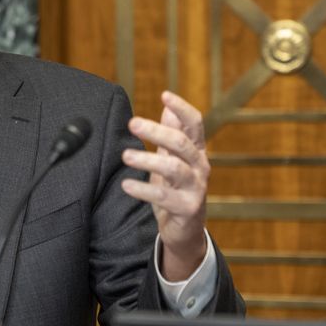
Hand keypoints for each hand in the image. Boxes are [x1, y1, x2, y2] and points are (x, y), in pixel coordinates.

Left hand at [120, 91, 208, 280]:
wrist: (184, 230)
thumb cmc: (175, 189)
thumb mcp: (173, 159)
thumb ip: (171, 135)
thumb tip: (167, 108)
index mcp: (196, 151)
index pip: (195, 124)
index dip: (182, 109)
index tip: (165, 95)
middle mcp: (200, 167)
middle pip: (182, 143)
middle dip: (157, 131)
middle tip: (132, 123)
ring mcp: (196, 188)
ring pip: (174, 168)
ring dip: (148, 159)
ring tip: (125, 155)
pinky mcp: (187, 208)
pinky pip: (164, 196)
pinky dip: (143, 189)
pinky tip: (126, 184)